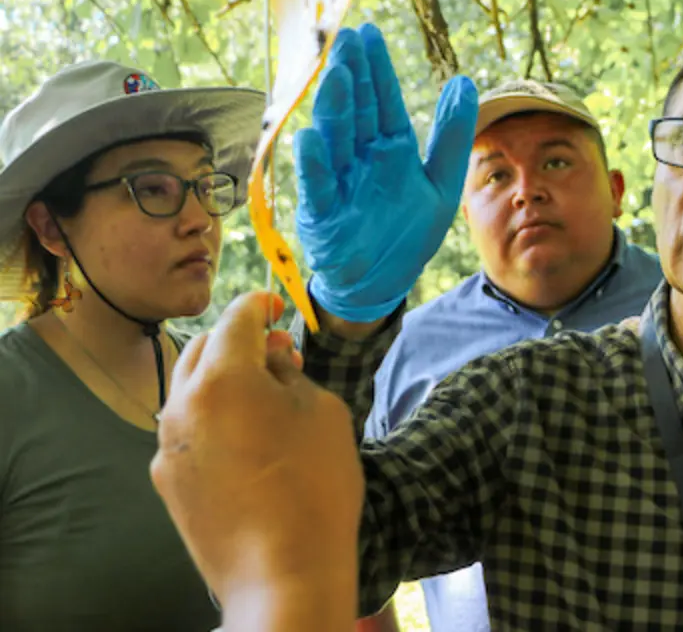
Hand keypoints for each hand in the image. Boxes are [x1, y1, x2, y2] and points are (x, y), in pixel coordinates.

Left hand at [150, 292, 362, 614]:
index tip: (277, 304)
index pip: (237, 316)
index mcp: (224, 378)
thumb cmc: (315, 488)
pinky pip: (187, 430)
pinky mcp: (166, 480)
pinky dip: (213, 419)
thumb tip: (272, 361)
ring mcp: (167, 445)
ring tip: (265, 400)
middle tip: (277, 352)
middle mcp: (183, 404)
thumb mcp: (323, 412)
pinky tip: (248, 442)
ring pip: (191, 390)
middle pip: (204, 348)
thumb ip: (291, 373)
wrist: (282, 574)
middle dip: (239, 340)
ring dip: (224, 380)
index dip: (261, 302)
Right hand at [295, 22, 477, 322]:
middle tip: (346, 39)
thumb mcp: (441, 182)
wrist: (381, 280)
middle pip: (357, 110)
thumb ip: (452, 134)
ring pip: (336, 138)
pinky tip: (310, 136)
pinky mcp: (323, 211)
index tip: (368, 33)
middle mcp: (362, 157)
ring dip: (335, 108)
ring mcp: (339, 181)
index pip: (384, 101)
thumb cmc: (407, 231)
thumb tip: (465, 81)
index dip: (377, 69)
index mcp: (391, 148)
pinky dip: (314, 162)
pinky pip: (317, 183)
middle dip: (353, 76)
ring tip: (335, 75)